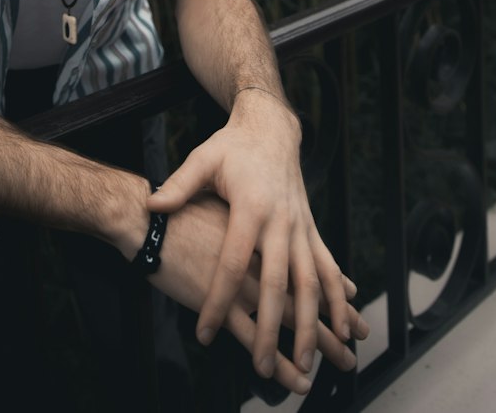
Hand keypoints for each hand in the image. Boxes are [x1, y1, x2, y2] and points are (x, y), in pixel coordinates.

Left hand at [149, 91, 367, 379]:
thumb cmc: (232, 146)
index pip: (232, 264)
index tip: (204, 333)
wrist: (271, 127)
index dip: (218, 300)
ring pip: (312, 282)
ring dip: (312, 324)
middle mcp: (281, 221)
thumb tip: (152, 204)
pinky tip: (343, 327)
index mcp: (251, 207)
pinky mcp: (311, 229)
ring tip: (308, 362)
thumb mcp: (203, 159)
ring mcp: (301, 227)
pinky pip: (329, 269)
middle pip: (278, 283)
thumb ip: (179, 185)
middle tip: (262, 366)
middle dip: (271, 328)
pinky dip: (339, 299)